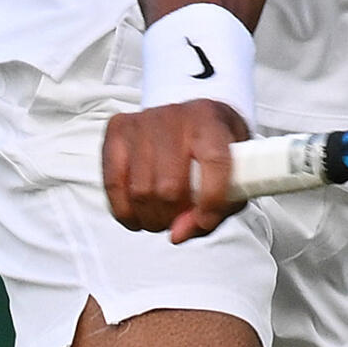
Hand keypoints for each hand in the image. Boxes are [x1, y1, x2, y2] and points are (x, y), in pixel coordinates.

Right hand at [102, 99, 248, 240]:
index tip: (205, 221)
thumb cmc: (215, 145)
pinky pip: (113, 183)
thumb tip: (178, 233)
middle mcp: (176, 116)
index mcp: (212, 121)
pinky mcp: (117, 130)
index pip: (214, 162)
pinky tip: (136, 214)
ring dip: (150, 217)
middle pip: (170, 186)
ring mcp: (143, 121)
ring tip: (160, 217)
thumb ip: (216, 209)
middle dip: (174, 216)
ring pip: (140, 190)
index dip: (210, 202)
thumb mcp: (234, 173)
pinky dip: (124, 210)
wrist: (193, 113)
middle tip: (178, 219)